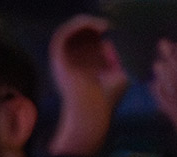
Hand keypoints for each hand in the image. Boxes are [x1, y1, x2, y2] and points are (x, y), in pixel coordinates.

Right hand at [48, 14, 128, 156]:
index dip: (98, 33)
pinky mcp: (58, 59)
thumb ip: (115, 60)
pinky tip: (93, 26)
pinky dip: (76, 26)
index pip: (87, 42)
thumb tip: (106, 44)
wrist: (93, 113)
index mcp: (83, 67)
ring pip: (69, 31)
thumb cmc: (106, 100)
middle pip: (78, 34)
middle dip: (92, 26)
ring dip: (85, 23)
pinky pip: (62, 34)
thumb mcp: (118, 77)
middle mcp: (71, 62)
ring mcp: (63, 60)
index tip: (111, 32)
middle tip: (107, 26)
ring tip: (102, 26)